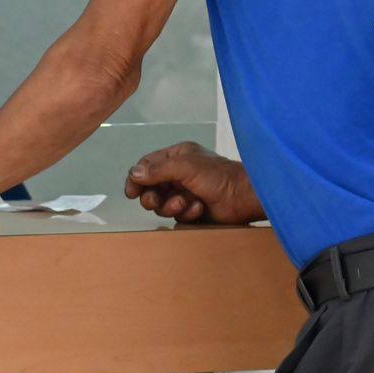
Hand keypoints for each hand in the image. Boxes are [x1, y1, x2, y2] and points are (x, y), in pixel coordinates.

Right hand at [124, 141, 265, 224]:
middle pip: (151, 188)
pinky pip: (177, 215)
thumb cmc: (216, 176)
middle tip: (156, 202)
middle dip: (152, 197)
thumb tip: (134, 174)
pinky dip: (187, 213)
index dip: (136, 178)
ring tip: (185, 204)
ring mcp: (185, 192)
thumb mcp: (186, 166)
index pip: (148, 165)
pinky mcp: (191, 210)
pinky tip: (199, 208)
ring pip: (162, 205)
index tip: (131, 192)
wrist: (242, 197)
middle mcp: (178, 174)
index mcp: (177, 156)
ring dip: (171, 206)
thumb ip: (159, 170)